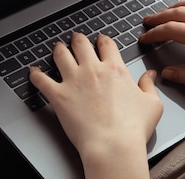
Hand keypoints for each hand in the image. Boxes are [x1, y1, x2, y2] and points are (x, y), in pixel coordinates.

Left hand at [29, 33, 162, 178]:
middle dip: (77, 39)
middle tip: (75, 38)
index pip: (106, 44)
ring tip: (56, 47)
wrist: (113, 144)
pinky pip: (42, 80)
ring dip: (58, 49)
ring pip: (61, 55)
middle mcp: (92, 70)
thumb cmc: (132, 128)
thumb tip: (150, 75)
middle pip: (81, 44)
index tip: (100, 40)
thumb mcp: (152, 104)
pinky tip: (32, 71)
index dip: (102, 40)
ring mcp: (74, 80)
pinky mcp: (59, 96)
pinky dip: (35, 74)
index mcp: (115, 69)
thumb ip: (149, 86)